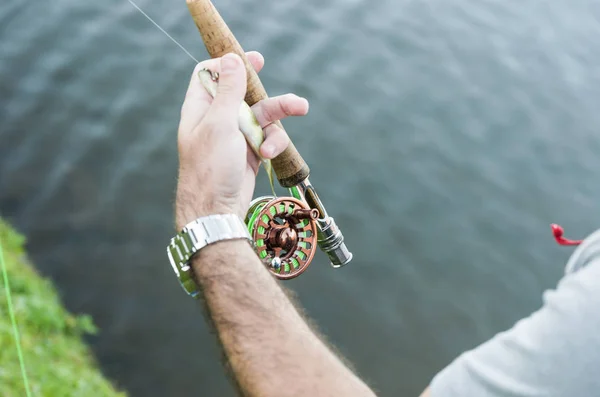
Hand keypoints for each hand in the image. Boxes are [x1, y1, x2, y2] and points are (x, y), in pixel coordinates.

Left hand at [175, 52, 308, 229]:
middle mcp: (217, 119)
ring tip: (301, 107)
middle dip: (259, 81)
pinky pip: (268, 137)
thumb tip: (231, 58)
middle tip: (264, 63)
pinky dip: (273, 142)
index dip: (227, 64)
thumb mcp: (219, 124)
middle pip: (242, 91)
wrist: (217, 210)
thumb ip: (228, 91)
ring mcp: (235, 136)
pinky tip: (269, 153)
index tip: (246, 59)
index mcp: (201, 108)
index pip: (209, 75)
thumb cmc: (211, 167)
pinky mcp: (251, 152)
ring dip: (280, 113)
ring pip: (262, 114)